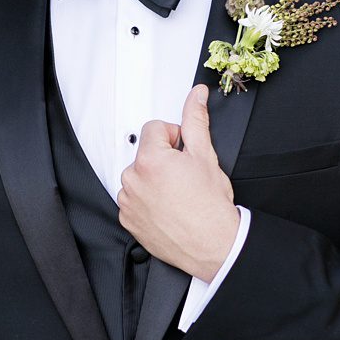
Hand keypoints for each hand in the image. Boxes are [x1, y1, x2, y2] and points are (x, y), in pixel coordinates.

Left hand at [119, 84, 240, 282]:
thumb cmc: (210, 206)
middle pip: (145, 153)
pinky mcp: (126, 218)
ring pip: (138, 176)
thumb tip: (196, 95)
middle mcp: (131, 179)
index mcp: (149, 159)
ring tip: (177, 195)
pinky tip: (167, 208)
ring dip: (153, 180)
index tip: (184, 153)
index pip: (154, 128)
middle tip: (184, 177)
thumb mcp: (206, 156)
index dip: (174, 138)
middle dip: (163, 160)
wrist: (212, 244)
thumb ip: (196, 120)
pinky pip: (133, 199)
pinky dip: (146, 201)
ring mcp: (127, 201)